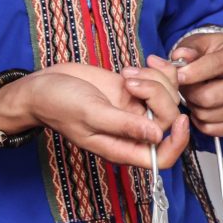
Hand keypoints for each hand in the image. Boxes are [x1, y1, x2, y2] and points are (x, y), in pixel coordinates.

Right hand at [0, 62, 189, 168]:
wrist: (42, 85)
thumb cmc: (57, 105)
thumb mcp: (90, 114)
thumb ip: (123, 126)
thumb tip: (157, 136)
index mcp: (123, 148)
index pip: (163, 158)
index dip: (178, 142)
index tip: (180, 119)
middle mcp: (133, 132)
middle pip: (169, 119)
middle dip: (157, 95)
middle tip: (130, 81)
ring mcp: (135, 110)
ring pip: (168, 98)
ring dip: (155, 79)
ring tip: (127, 73)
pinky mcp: (135, 91)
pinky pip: (161, 82)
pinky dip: (157, 70)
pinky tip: (140, 64)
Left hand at [170, 31, 222, 138]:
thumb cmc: (214, 53)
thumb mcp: (202, 42)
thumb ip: (190, 47)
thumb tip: (180, 57)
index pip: (215, 66)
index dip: (191, 72)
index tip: (177, 75)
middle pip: (207, 97)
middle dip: (189, 93)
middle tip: (185, 86)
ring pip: (205, 114)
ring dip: (192, 106)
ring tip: (195, 94)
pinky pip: (209, 128)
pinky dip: (199, 120)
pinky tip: (201, 107)